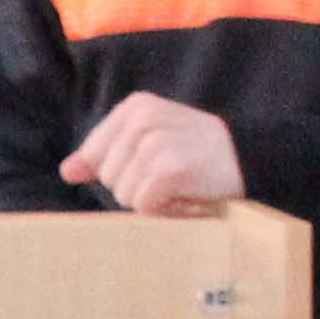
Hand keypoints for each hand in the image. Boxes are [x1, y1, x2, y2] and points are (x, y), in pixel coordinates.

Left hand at [59, 94, 244, 216]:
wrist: (252, 156)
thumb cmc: (198, 153)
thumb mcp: (151, 138)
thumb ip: (108, 152)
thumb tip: (68, 171)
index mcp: (135, 107)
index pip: (94, 154)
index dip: (116, 173)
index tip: (148, 169)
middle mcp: (142, 120)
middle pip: (108, 178)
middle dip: (137, 188)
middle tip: (171, 178)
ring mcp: (156, 143)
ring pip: (124, 195)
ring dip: (152, 201)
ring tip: (180, 186)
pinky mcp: (171, 169)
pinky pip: (145, 206)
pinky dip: (166, 211)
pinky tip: (186, 197)